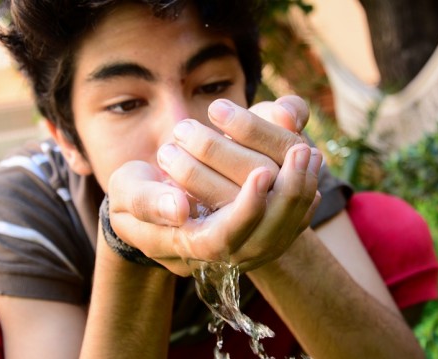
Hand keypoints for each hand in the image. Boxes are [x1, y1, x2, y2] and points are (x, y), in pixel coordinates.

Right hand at [107, 96, 319, 274]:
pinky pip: (288, 225)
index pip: (222, 239)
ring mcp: (239, 248)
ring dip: (299, 193)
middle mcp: (217, 256)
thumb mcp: (126, 194)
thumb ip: (148, 201)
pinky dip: (302, 196)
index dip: (244, 208)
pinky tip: (310, 167)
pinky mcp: (254, 234)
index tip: (263, 171)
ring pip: (281, 235)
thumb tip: (178, 208)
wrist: (146, 205)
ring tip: (310, 151)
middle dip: (285, 197)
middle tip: (302, 151)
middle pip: (262, 240)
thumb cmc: (132, 195)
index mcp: (183, 247)